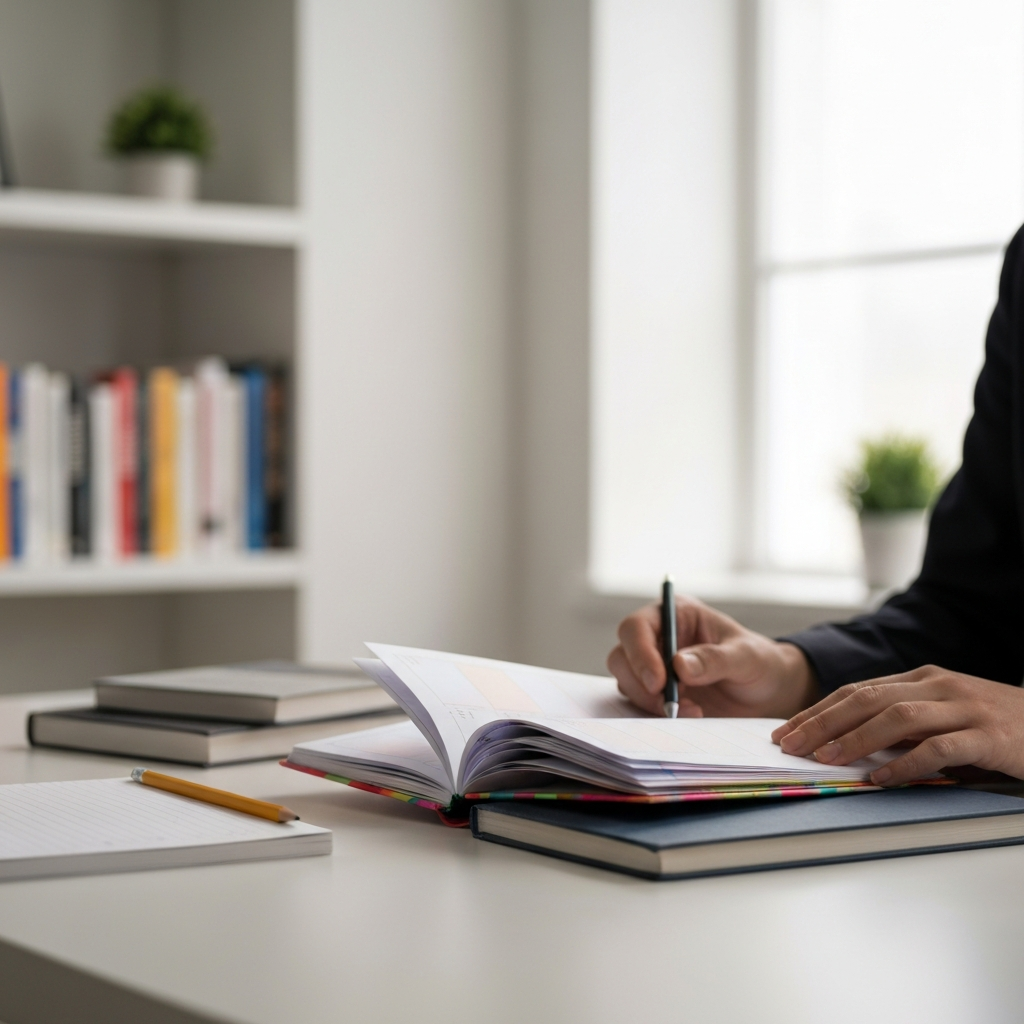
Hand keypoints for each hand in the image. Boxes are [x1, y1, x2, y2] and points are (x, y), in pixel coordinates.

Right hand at [607, 596, 817, 717]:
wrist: (769, 693)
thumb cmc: (760, 663)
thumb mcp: (746, 657)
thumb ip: (715, 659)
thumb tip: (679, 665)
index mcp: (675, 615)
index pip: (637, 627)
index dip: (639, 653)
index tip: (658, 682)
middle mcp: (658, 638)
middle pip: (622, 656)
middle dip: (640, 683)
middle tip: (668, 705)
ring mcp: (654, 667)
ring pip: (626, 682)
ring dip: (650, 702)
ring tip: (692, 712)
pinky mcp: (657, 695)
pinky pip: (640, 704)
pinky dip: (656, 713)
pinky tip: (688, 716)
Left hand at [771, 665, 1023, 784]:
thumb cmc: (992, 724)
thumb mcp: (941, 715)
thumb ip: (900, 722)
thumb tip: (844, 742)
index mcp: (920, 678)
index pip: (855, 690)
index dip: (817, 711)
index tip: (786, 731)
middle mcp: (937, 685)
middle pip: (867, 699)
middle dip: (822, 723)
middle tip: (791, 746)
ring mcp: (964, 708)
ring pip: (897, 718)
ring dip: (855, 740)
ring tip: (825, 759)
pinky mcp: (989, 736)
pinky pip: (939, 748)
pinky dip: (905, 764)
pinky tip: (881, 778)